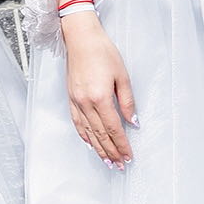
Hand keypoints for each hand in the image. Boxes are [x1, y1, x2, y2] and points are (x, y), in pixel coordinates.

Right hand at [62, 13, 136, 165]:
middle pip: (100, 134)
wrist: (81, 38)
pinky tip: (89, 143)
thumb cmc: (102, 52)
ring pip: (87, 131)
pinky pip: (76, 122)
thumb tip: (133, 122)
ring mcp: (75, 100)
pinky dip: (83, 135)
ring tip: (106, 161)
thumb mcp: (122, 76)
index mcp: (100, 97)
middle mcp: (85, 102)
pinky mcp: (70, 97)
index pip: (113, 128)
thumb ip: (128, 101)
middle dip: (111, 151)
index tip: (129, 156)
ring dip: (98, 148)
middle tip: (120, 165)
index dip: (122, 145)